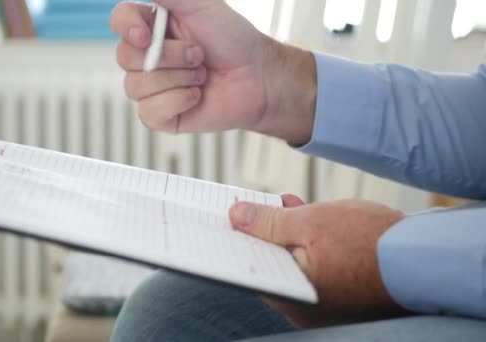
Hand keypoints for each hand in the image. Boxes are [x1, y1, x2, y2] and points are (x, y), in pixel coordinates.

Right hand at [110, 0, 316, 144]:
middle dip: (169, 57)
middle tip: (200, 55)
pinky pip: (148, 112)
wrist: (257, 78)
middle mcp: (146, 56)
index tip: (146, 35)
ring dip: (178, 79)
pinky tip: (197, 96)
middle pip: (125, 57)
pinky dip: (177, 102)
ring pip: (136, 86)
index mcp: (152, 27)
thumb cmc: (233, 40)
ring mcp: (151, 87)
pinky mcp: (160, 115)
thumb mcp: (204, 6)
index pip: (120, 20)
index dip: (127, 27)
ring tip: (202, 75)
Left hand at [229, 196, 409, 327]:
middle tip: (264, 204)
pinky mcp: (338, 295)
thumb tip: (236, 217)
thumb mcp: (310, 222)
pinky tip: (311, 221)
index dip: (238, 238)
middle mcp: (303, 307)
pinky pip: (313, 267)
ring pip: (292, 263)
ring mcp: (321, 304)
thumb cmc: (371, 242)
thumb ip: (268, 222)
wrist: (423, 258)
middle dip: (266, 230)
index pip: (249, 267)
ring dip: (289, 233)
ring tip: (290, 206)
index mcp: (290, 295)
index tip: (230, 216)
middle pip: (270, 264)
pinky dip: (309, 245)